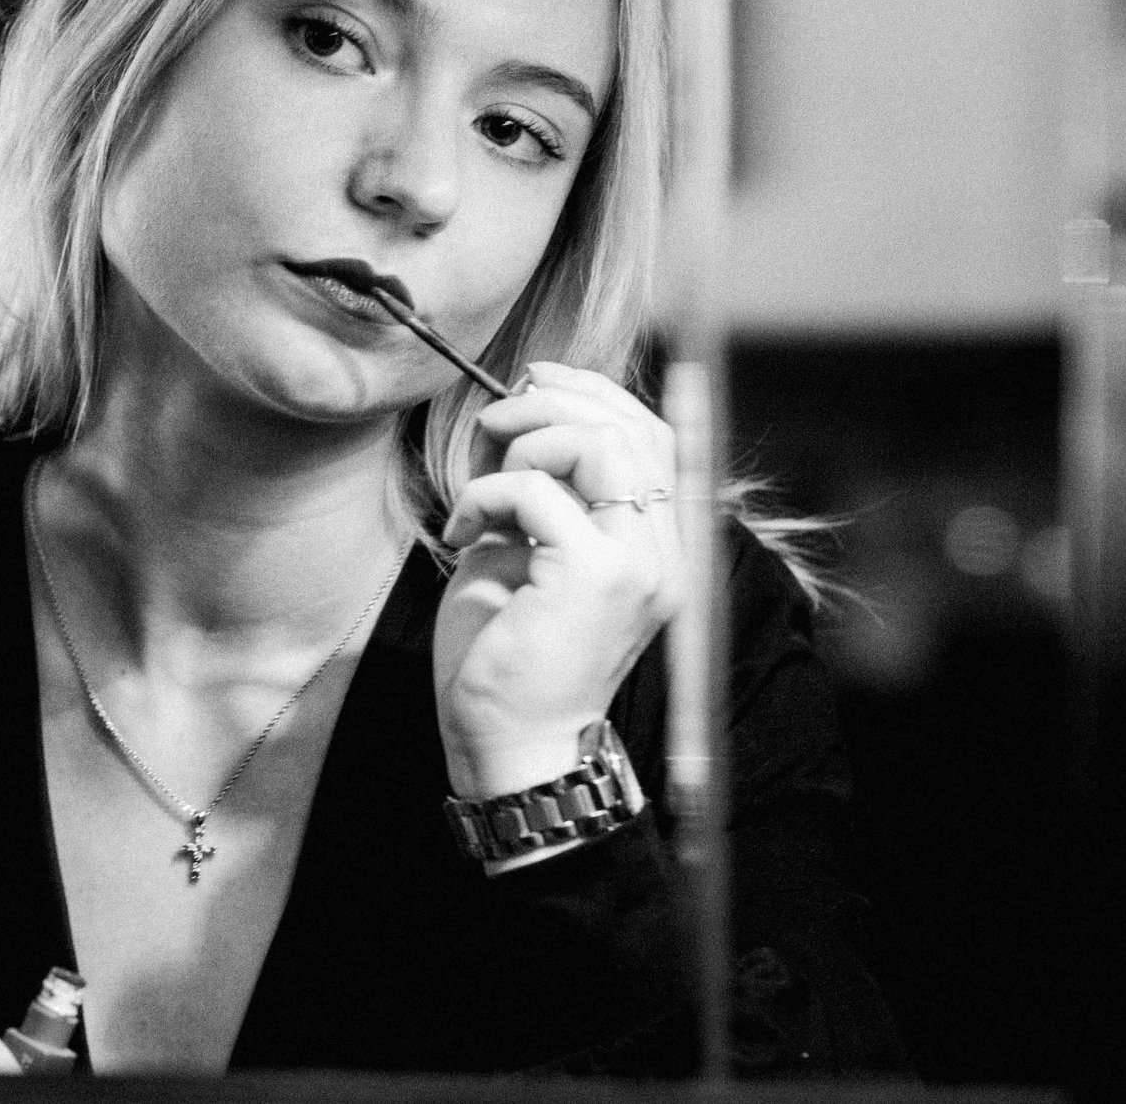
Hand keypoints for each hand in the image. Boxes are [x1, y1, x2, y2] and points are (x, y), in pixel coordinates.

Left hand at [431, 360, 678, 804]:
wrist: (507, 742)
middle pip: (630, 428)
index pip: (651, 435)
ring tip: (479, 482)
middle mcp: (663, 554)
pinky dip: (487, 494)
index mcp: (655, 546)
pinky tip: (462, 530)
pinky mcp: (595, 578)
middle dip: (552, 403)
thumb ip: (540, 484)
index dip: (594, 393)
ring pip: (599, 446)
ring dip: (525, 440)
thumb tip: (520, 408)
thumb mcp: (525, 548)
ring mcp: (637, 566)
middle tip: (492, 422)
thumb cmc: (507, 653)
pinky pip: (539, 491)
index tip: (534, 382)